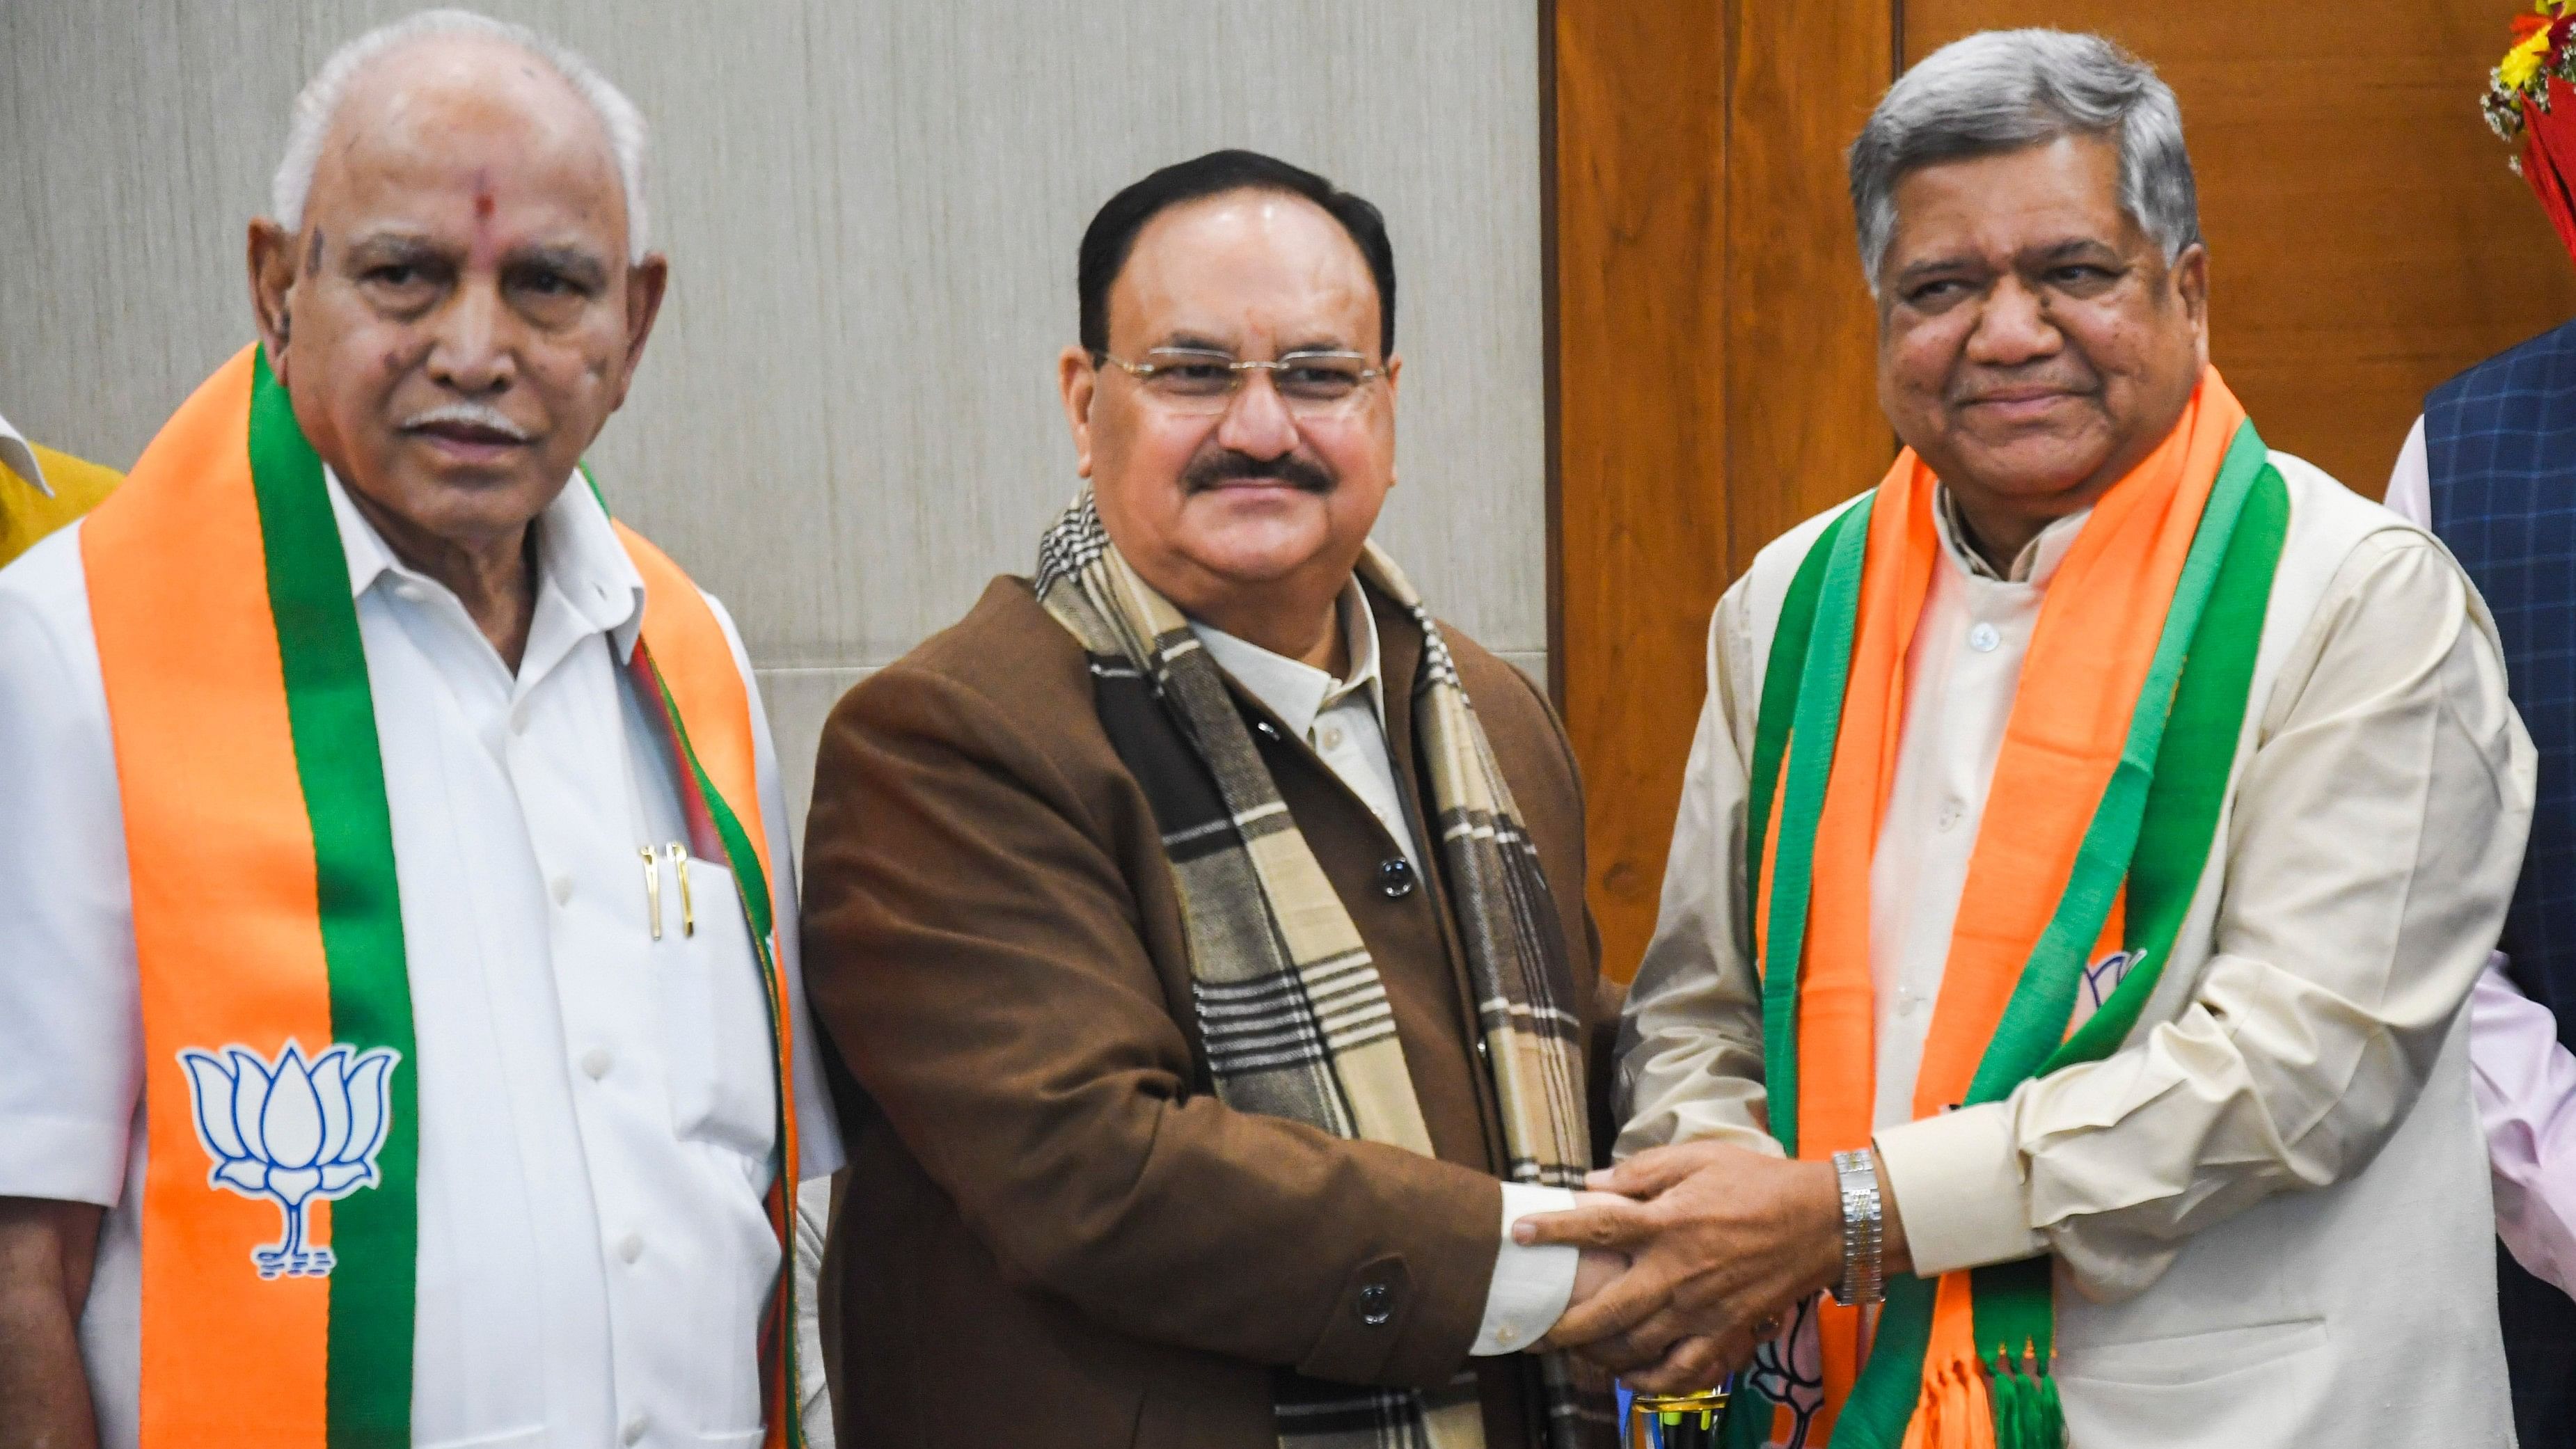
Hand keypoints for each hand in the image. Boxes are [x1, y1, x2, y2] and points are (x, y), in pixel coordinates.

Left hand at [1514, 1140, 1845, 1386]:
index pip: (1600, 1227)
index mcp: (1670, 1223)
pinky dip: (1653, 1382)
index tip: (1520, 1234)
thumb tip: (1592, 1184)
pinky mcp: (1727, 1332)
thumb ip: (1643, 1171)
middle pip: (1610, 1309)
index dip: (1555, 1231)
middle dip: (1567, 1324)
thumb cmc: (1759, 1182)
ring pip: (1639, 1346)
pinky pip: (1685, 1371)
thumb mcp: (1699, 1157)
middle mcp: (1680, 1272)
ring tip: (1574, 1353)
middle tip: (1537, 1329)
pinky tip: (1630, 1379)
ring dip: (1599, 1355)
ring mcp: (1704, 1309)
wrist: (1822, 1220)